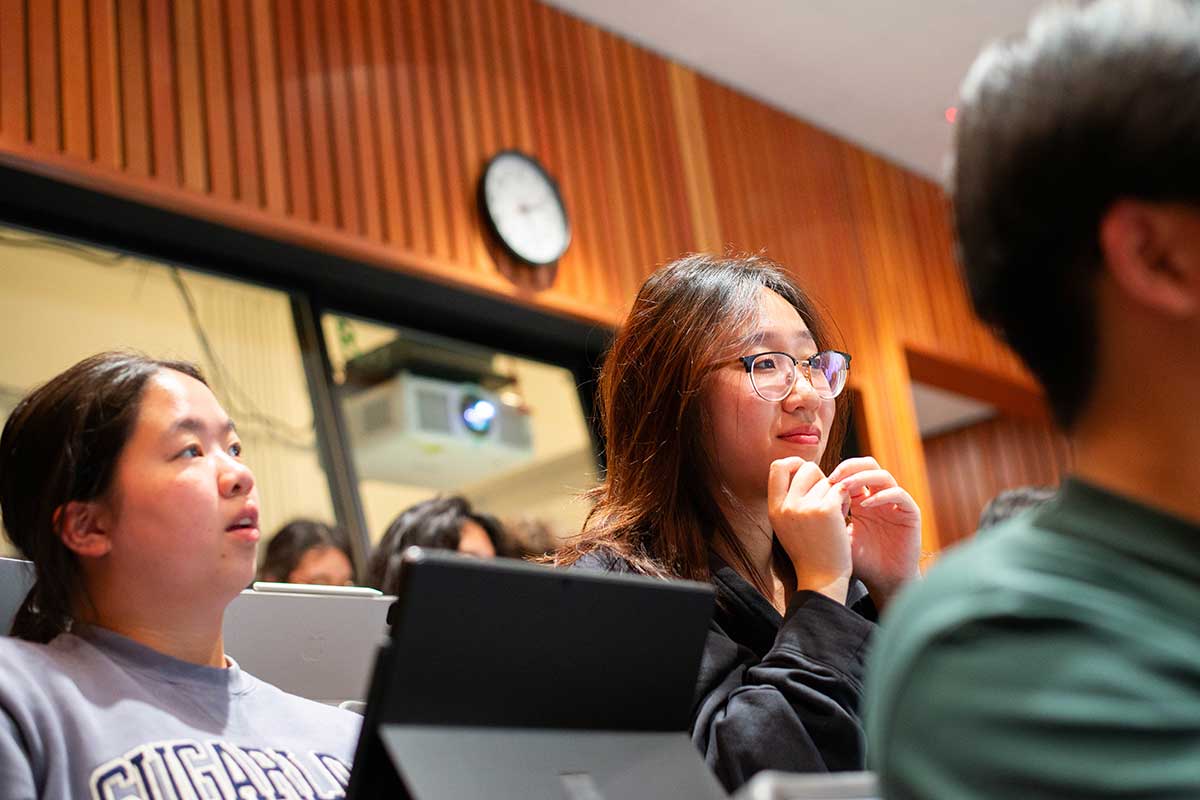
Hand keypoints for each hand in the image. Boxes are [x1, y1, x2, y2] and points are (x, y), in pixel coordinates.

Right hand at [768, 457, 851, 602]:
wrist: (822, 579)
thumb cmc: (809, 552)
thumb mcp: (787, 526)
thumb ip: (788, 500)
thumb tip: (799, 468)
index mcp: (774, 509)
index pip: (777, 467)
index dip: (794, 463)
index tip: (806, 473)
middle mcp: (786, 506)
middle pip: (805, 468)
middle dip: (820, 477)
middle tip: (826, 496)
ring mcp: (805, 507)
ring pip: (826, 480)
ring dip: (835, 492)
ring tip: (835, 513)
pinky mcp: (826, 510)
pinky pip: (840, 488)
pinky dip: (845, 499)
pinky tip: (843, 515)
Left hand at [829, 457, 921, 609]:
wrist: (883, 581)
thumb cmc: (859, 561)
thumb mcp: (837, 536)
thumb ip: (825, 518)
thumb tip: (798, 502)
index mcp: (862, 499)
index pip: (852, 472)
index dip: (836, 472)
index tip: (819, 481)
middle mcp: (880, 497)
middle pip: (868, 465)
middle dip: (849, 467)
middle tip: (832, 478)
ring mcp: (895, 504)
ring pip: (884, 475)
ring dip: (863, 478)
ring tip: (845, 488)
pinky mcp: (910, 514)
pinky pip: (900, 495)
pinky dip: (883, 495)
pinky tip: (866, 505)